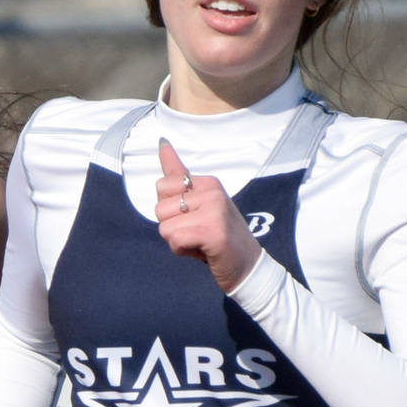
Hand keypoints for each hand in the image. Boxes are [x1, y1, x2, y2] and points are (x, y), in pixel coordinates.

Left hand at [154, 139, 260, 292]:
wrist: (247, 265)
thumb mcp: (200, 202)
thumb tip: (161, 142)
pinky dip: (182, 251)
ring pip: (164, 227)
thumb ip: (179, 176)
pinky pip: (174, 239)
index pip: (162, 186)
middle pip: (159, 209)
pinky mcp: (213, 231)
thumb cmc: (217, 234)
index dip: (170, 209)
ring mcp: (214, 210)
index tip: (193, 216)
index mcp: (208, 182)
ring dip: (177, 241)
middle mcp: (212, 191)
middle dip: (172, 226)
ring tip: (200, 241)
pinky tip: (202, 250)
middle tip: (197, 232)